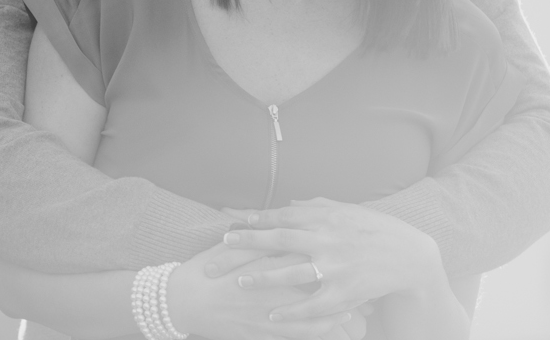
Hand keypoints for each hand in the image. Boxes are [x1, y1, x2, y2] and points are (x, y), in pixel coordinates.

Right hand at [165, 243, 355, 339]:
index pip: (308, 256)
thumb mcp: (232, 246)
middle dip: (345, 286)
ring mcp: (268, 311)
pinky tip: (335, 331)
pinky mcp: (263, 332)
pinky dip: (320, 333)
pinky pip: (300, 335)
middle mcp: (272, 286)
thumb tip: (283, 221)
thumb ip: (260, 235)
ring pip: (314, 315)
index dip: (333, 256)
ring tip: (360, 314)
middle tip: (368, 285)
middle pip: (319, 285)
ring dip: (340, 315)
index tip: (354, 256)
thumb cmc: (205, 270)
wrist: (182, 302)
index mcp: (265, 259)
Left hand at [218, 200, 441, 323]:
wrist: (411, 257)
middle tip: (224, 245)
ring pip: (293, 273)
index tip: (234, 221)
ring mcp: (337, 267)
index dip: (258, 219)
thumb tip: (290, 203)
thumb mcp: (348, 210)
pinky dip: (292, 313)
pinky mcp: (346, 293)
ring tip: (239, 282)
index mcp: (327, 217)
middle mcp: (329, 239)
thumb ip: (317, 207)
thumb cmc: (376, 230)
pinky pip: (313, 306)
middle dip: (250, 242)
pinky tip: (272, 317)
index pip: (285, 215)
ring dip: (264, 278)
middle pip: (281, 238)